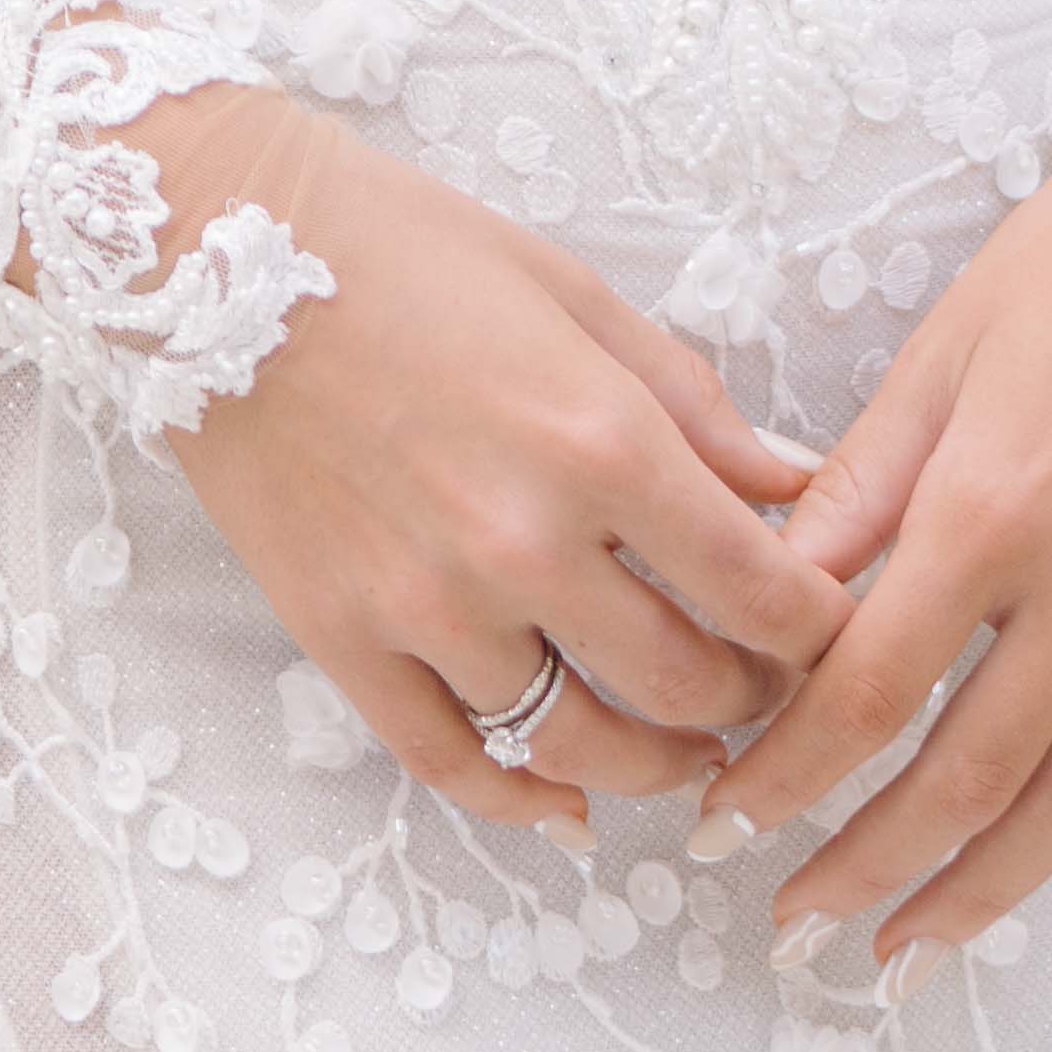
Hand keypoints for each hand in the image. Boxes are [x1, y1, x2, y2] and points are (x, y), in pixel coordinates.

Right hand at [156, 98, 843, 831]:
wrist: (217, 243)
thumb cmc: (403, 246)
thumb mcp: (574, 296)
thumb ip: (694, 406)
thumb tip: (799, 485)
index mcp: (602, 444)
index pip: (767, 595)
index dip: (826, 632)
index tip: (834, 632)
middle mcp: (523, 542)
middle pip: (688, 686)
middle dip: (753, 700)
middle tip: (766, 687)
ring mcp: (426, 604)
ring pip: (580, 745)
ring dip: (655, 763)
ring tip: (685, 751)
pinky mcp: (341, 636)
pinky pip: (450, 762)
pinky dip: (522, 803)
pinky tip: (569, 807)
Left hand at [704, 100, 1051, 977]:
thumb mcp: (932, 364)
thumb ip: (852, 503)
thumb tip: (764, 614)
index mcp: (993, 506)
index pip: (871, 688)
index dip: (791, 770)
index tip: (725, 816)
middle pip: (967, 773)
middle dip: (867, 863)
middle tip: (795, 920)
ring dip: (983, 895)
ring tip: (904, 953)